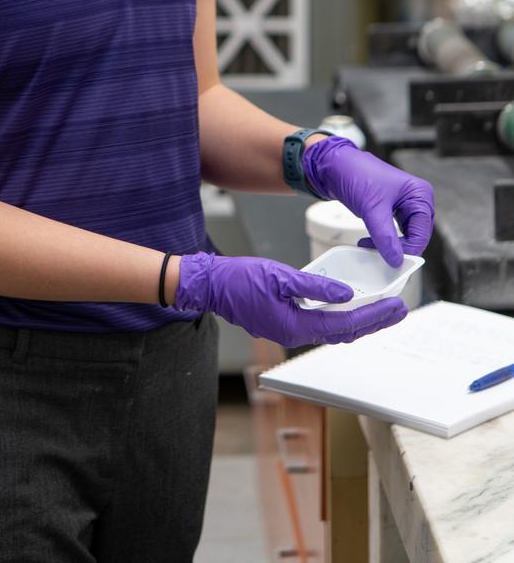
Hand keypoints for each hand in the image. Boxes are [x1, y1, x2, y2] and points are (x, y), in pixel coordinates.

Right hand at [173, 252, 407, 347]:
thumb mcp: (280, 276)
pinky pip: (320, 323)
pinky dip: (339, 316)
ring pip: (333, 329)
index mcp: (296, 326)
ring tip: (381, 308)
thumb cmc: (239, 280)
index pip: (345, 324)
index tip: (395, 307)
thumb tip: (346, 294)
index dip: (374, 316)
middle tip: (398, 309)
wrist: (212, 285)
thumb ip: (315, 286)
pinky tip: (347, 304)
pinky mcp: (285, 322)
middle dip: (374, 321)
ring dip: (359, 320)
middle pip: (344, 331)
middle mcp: (296, 334)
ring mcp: (290, 330)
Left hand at [303, 135, 434, 266]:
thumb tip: (396, 260)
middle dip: (398, 247)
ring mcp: (405, 204)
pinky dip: (384, 238)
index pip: (422, 233)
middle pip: (416, 235)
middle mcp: (417, 198)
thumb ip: (385, 236)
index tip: (390, 260)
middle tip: (377, 253)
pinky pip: (394, 230)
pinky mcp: (392, 208)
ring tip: (369, 245)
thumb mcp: (371, 208)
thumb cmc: (355, 174)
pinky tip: (370, 241)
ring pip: (405, 235)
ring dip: (389, 243)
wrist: (333, 165)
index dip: (408, 249)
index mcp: (420, 194)